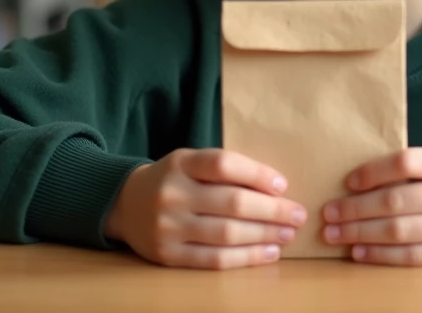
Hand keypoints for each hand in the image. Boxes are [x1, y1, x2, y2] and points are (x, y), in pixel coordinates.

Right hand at [103, 149, 305, 269]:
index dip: (258, 174)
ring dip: (264, 235)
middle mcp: (173, 194)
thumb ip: (223, 169)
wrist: (124, 204)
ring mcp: (169, 227)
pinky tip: (268, 253)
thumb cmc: (172, 180)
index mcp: (180, 163)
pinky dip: (246, 257)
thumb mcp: (189, 162)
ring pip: (227, 234)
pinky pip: (214, 259)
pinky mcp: (168, 255)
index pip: (224, 165)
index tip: (283, 185)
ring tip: (288, 234)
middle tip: (298, 214)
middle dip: (272, 210)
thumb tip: (275, 187)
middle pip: (232, 202)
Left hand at [321, 147, 421, 266]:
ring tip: (335, 234)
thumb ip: (418, 166)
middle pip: (396, 201)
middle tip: (328, 213)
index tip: (348, 181)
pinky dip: (383, 255)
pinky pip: (414, 256)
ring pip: (400, 231)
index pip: (405, 163)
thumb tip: (364, 178)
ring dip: (361, 234)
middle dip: (355, 209)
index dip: (372, 171)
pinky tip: (360, 253)